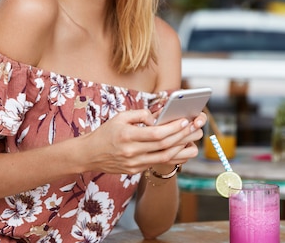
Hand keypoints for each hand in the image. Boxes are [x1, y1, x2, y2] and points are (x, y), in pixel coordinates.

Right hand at [79, 109, 204, 174]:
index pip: (156, 134)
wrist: (90, 154)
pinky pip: (157, 163)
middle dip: (182, 137)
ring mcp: (134, 164)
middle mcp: (131, 152)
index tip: (185, 121)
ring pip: (164, 158)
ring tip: (194, 141)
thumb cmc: (106, 132)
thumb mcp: (120, 117)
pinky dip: (172, 157)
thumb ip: (140, 114)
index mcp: (127, 136)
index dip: (173, 128)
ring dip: (181, 149)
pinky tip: (181, 149)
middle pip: (164, 146)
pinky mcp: (135, 170)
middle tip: (195, 129)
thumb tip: (157, 119)